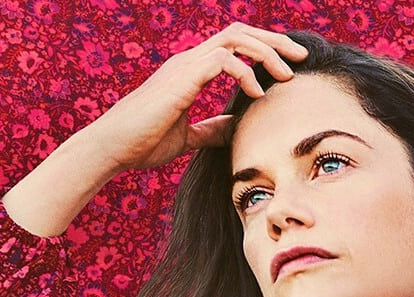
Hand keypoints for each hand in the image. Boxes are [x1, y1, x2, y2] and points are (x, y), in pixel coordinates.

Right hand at [78, 23, 309, 174]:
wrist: (112, 147)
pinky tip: (257, 94)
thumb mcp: (187, 136)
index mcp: (191, 69)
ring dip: (266, 52)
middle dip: (275, 42)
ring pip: (235, 39)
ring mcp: (185, 65)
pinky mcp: (182, 78)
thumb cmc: (142, 142)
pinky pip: (223, 61)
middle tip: (301, 58)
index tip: (289, 66)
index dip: (263, 49)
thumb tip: (236, 127)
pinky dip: (245, 73)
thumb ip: (212, 128)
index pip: (234, 45)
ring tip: (286, 74)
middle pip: (240, 33)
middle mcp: (189, 60)